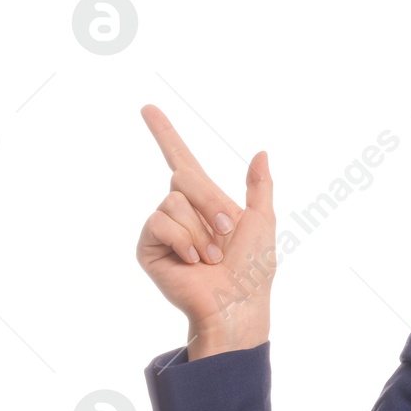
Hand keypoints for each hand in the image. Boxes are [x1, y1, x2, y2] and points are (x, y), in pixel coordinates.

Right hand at [135, 104, 276, 351]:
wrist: (237, 302)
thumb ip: (260, 186)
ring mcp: (162, 228)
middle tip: (227, 234)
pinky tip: (193, 262)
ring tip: (211, 256)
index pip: (180, 159)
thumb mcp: (263, 220)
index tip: (148, 108)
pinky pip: (159, 223)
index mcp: (206, 201)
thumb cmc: (253, 269)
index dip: (165, 134)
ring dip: (201, 230)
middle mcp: (180, 211)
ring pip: (174, 202)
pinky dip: (184, 241)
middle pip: (185, 178)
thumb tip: (261, 152)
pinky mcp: (148, 247)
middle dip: (213, 204)